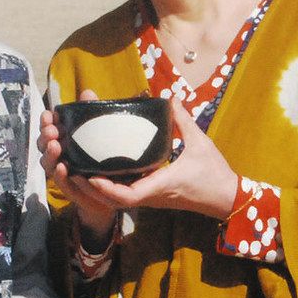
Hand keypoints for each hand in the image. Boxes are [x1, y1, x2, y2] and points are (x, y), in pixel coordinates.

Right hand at [37, 89, 118, 241]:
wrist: (115, 190)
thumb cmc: (103, 158)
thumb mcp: (99, 134)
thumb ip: (92, 115)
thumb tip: (87, 92)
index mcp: (64, 141)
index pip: (49, 129)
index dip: (46, 122)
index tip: (49, 114)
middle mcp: (59, 157)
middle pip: (44, 145)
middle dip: (45, 136)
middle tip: (52, 130)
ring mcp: (63, 174)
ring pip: (48, 164)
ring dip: (49, 154)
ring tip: (55, 145)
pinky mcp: (72, 190)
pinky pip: (62, 183)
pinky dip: (59, 175)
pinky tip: (62, 166)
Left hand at [82, 99, 239, 218]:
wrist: (225, 198)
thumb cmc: (214, 173)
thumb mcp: (200, 143)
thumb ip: (182, 120)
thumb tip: (169, 97)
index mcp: (160, 185)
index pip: (127, 196)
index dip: (105, 189)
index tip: (91, 176)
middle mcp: (150, 195)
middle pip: (112, 200)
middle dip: (89, 188)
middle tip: (71, 167)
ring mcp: (149, 198)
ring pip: (115, 199)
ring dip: (95, 187)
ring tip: (77, 166)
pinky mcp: (151, 195)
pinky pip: (124, 193)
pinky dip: (108, 184)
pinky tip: (98, 167)